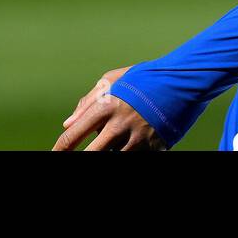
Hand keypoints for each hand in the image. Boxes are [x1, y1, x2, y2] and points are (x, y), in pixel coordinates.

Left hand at [53, 66, 167, 150]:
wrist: (183, 83)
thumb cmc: (144, 79)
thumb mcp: (114, 80)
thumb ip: (88, 101)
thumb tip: (67, 123)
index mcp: (106, 106)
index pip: (73, 135)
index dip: (60, 149)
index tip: (54, 154)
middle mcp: (119, 125)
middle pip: (90, 154)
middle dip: (80, 157)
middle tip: (73, 158)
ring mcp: (136, 140)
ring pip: (112, 157)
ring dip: (109, 151)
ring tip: (117, 138)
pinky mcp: (152, 149)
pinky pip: (132, 156)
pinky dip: (128, 151)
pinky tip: (131, 142)